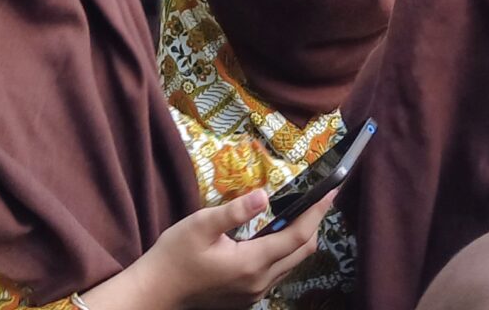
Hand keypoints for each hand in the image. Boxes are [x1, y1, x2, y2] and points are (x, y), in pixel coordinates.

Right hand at [135, 191, 332, 308]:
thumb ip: (235, 211)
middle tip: (319, 198)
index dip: (317, 212)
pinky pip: (276, 272)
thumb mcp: (200, 225)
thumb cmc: (174, 255)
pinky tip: (275, 234)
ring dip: (300, 238)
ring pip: (290, 264)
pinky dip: (284, 251)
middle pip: (301, 251)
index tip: (332, 192)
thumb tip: (264, 195)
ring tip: (301, 211)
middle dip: (314, 223)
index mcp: (251, 263)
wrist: (156, 292)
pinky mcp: (245, 297)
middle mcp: (259, 282)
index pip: (298, 236)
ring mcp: (253, 293)